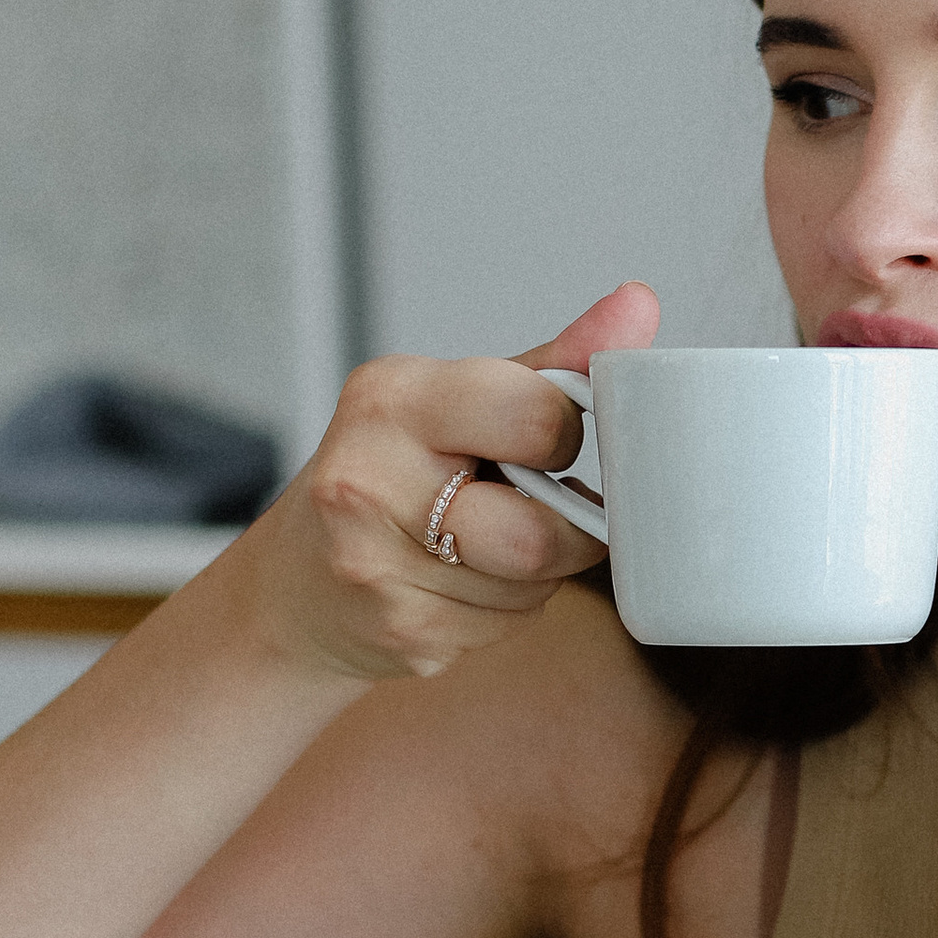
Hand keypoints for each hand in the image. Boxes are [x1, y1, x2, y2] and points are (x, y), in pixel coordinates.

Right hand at [242, 283, 661, 684]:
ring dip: (537, 570)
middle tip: (535, 507)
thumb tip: (638, 305)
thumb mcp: (459, 401)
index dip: (561, 439)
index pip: (535, 419)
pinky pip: (507, 625)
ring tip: (488, 542)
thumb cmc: (393, 475)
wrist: (299, 585)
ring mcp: (376, 567)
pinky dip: (506, 608)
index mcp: (391, 400)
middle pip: (540, 532)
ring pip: (532, 583)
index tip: (543, 444)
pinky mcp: (400, 632)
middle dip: (563, 526)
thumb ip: (554, 364)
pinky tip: (462, 584)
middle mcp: (368, 481)